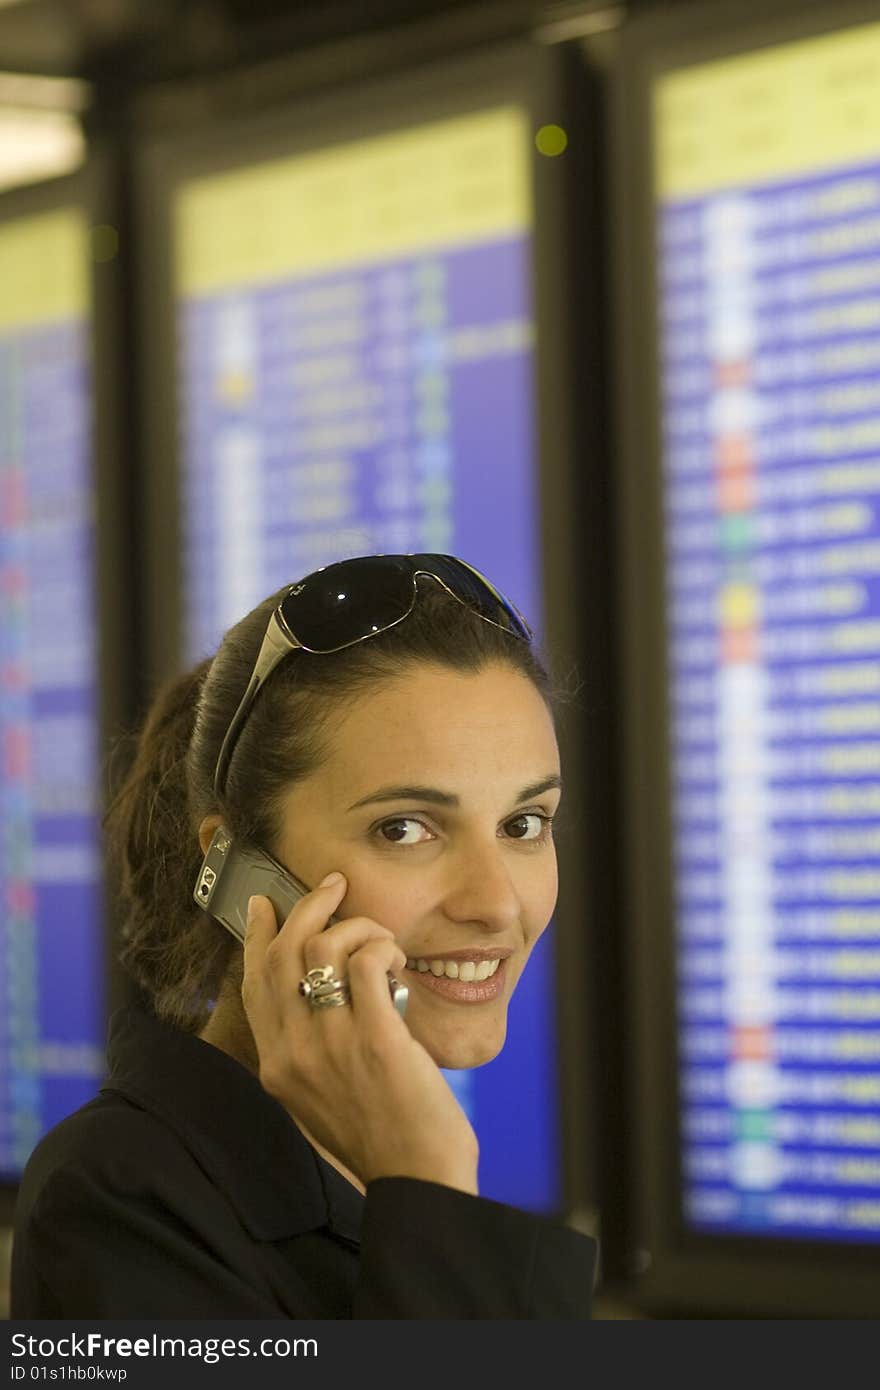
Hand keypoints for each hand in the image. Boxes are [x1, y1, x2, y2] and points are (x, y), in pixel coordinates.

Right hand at [241, 874, 479, 1194]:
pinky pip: (367, 964)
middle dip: (308, 907)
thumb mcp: (319, 1096)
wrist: (416, 1177)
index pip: (253, 984)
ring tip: (382, 942)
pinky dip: (382, 947)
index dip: (257, 936)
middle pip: (282, 954)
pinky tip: (396, 961)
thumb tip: (315, 988)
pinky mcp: (375, 1039)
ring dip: (358, 928)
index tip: (266, 903)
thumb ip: (308, 1049)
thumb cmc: (379, 1135)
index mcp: (276, 1066)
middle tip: (335, 888)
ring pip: (323, 947)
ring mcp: (331, 1045)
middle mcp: (293, 1053)